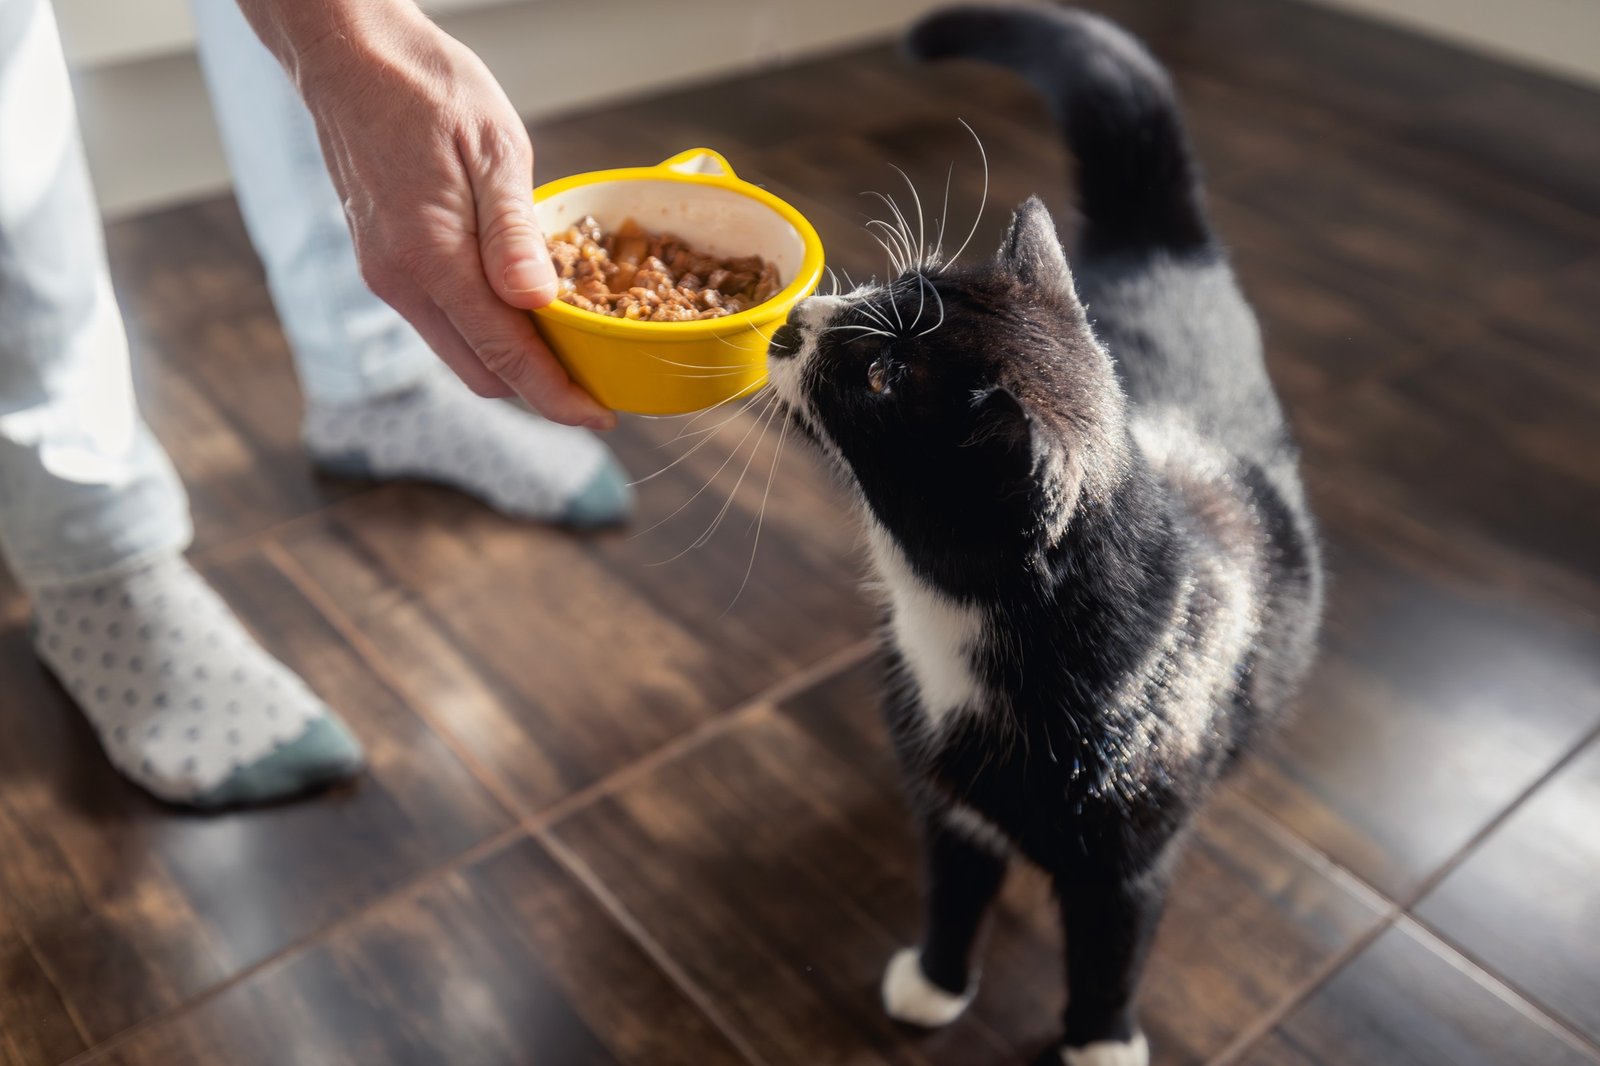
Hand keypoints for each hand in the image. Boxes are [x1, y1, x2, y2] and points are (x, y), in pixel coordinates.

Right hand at [290, 11, 613, 427]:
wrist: (352, 57)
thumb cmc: (429, 90)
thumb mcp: (494, 150)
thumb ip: (513, 235)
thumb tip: (537, 304)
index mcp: (430, 258)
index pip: (505, 356)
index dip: (557, 396)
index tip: (600, 417)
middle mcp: (399, 281)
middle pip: (481, 373)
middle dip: (539, 388)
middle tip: (596, 379)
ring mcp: (386, 276)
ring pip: (459, 353)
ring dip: (512, 361)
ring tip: (569, 347)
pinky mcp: (385, 265)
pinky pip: (442, 322)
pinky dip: (485, 331)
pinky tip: (523, 306)